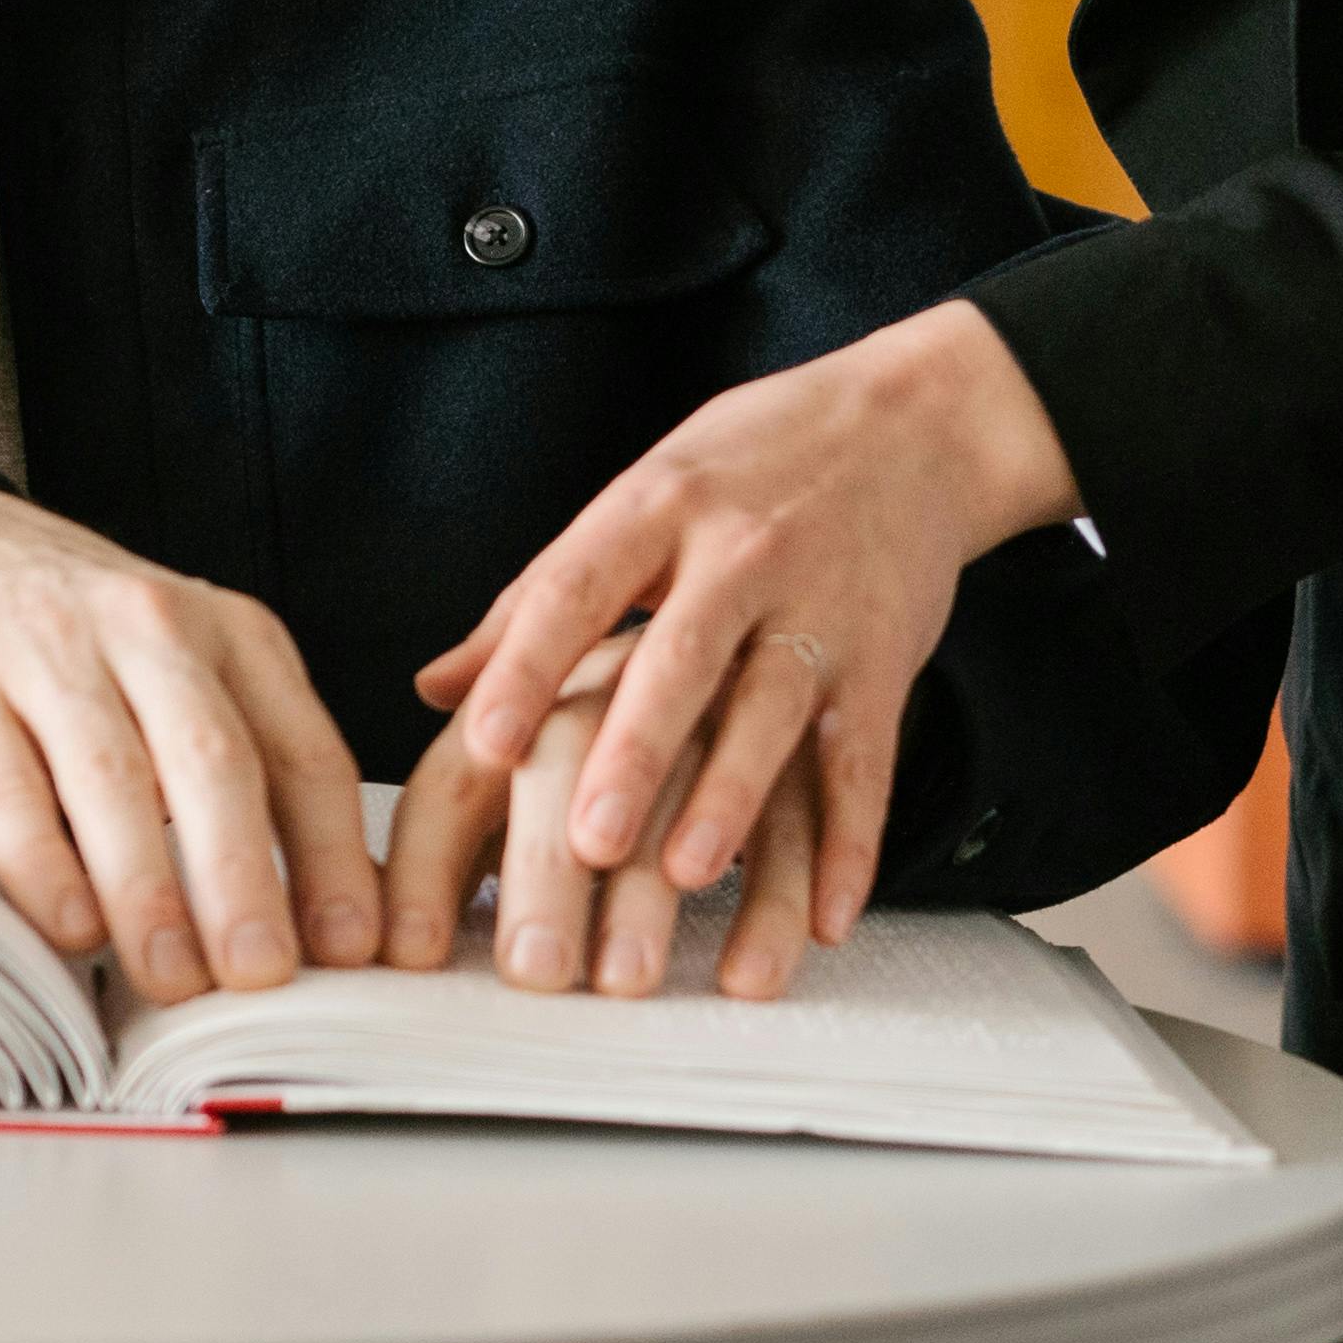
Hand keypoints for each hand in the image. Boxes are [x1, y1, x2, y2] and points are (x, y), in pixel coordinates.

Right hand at [0, 485, 384, 1002]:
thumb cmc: (83, 643)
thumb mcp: (185, 670)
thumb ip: (248, 764)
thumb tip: (315, 918)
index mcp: (231, 632)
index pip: (304, 751)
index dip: (334, 856)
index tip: (353, 947)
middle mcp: (150, 628)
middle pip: (214, 761)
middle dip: (244, 877)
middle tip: (262, 974)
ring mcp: (49, 652)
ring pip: (113, 778)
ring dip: (148, 890)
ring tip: (173, 978)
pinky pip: (9, 789)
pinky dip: (43, 866)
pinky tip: (72, 927)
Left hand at [413, 304, 1084, 946]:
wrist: (911, 424)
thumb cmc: (749, 466)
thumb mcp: (642, 498)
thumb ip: (540, 597)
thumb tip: (432, 689)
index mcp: (657, 507)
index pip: (578, 587)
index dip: (527, 667)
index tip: (483, 744)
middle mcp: (739, 553)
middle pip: (680, 658)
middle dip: (634, 751)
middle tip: (583, 842)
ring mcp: (821, 608)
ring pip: (774, 709)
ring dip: (732, 797)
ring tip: (683, 875)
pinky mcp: (887, 661)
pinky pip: (867, 761)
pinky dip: (850, 845)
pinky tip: (823, 918)